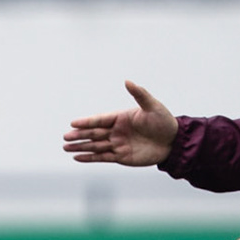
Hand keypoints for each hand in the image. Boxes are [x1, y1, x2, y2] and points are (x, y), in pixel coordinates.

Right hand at [63, 81, 179, 166]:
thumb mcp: (152, 106)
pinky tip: (78, 157)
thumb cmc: (164, 122)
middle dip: (79, 135)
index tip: (73, 123)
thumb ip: (139, 94)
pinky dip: (90, 158)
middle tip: (65, 137)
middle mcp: (117, 131)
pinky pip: (102, 157)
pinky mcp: (121, 157)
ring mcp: (118, 144)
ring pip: (95, 146)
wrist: (174, 142)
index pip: (99, 120)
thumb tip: (127, 81)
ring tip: (66, 147)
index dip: (86, 122)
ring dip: (80, 147)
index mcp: (121, 118)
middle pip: (93, 134)